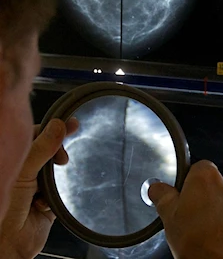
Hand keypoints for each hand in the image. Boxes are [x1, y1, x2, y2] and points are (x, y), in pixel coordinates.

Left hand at [0, 118, 77, 258]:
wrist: (8, 244)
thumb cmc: (4, 206)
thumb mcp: (23, 171)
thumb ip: (41, 148)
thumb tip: (58, 125)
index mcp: (12, 160)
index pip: (34, 135)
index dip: (52, 130)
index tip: (71, 125)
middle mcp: (21, 171)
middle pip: (47, 151)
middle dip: (57, 154)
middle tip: (64, 158)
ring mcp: (33, 187)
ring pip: (54, 172)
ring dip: (54, 179)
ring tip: (51, 183)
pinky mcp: (45, 204)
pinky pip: (59, 193)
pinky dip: (53, 199)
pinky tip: (44, 205)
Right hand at [149, 160, 222, 258]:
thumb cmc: (206, 251)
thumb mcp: (171, 223)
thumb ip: (164, 199)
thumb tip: (157, 189)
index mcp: (208, 180)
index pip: (198, 171)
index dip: (190, 188)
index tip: (186, 203)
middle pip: (220, 189)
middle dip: (212, 204)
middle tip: (201, 227)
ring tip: (220, 241)